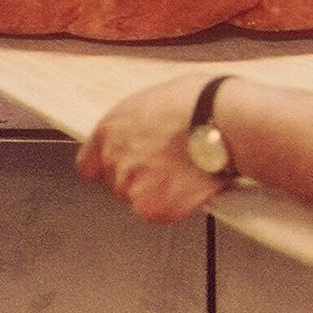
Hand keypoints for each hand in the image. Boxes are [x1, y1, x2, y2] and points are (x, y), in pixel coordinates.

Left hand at [76, 72, 228, 222]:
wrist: (223, 119)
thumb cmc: (199, 101)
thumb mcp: (156, 99)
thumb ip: (139, 124)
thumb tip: (145, 131)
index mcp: (110, 129)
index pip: (89, 164)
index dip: (108, 168)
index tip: (125, 167)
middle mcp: (114, 158)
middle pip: (116, 184)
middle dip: (139, 179)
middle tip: (168, 167)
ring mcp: (131, 185)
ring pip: (138, 199)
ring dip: (157, 193)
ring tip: (185, 172)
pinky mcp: (152, 207)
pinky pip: (159, 213)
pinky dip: (175, 205)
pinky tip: (192, 185)